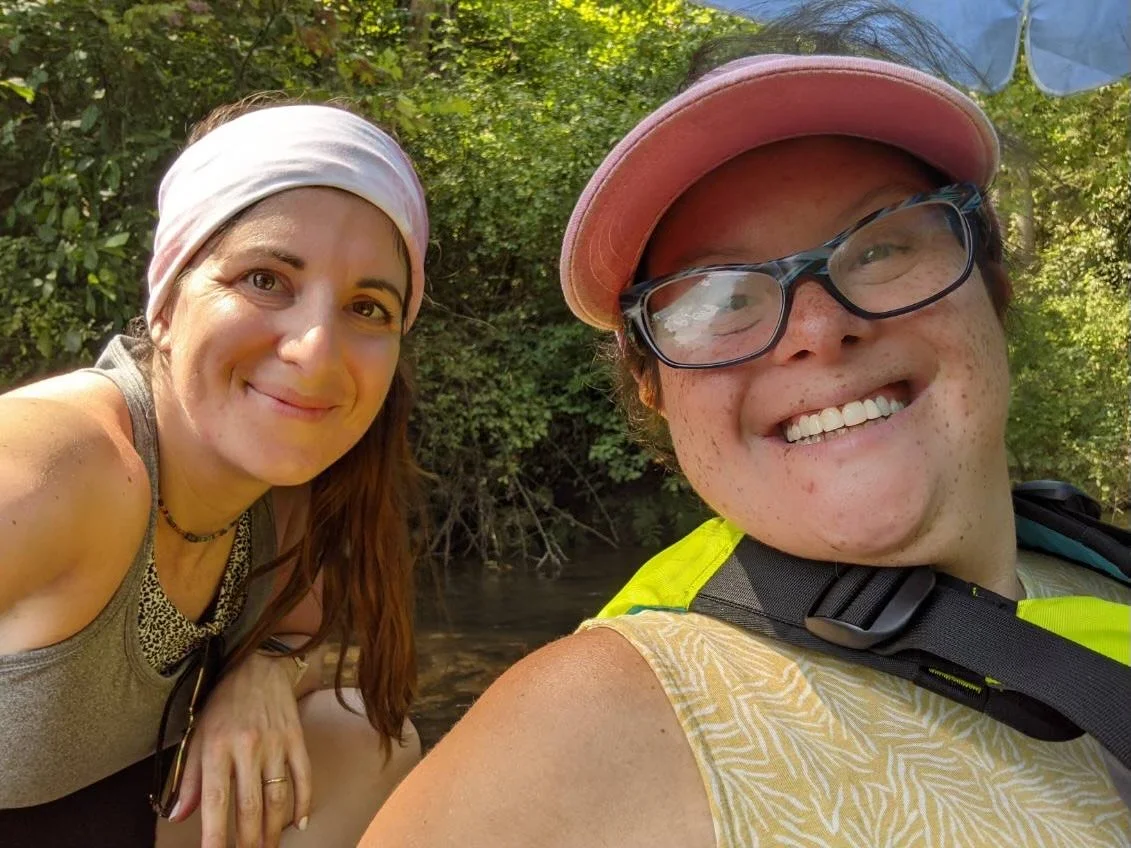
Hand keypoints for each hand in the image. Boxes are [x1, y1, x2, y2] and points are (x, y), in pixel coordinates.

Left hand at [170, 652, 312, 847]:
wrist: (260, 665)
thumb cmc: (223, 704)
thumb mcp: (198, 735)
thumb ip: (190, 778)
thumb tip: (178, 815)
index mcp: (216, 748)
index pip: (215, 803)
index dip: (215, 837)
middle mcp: (247, 748)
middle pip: (250, 808)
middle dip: (248, 843)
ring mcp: (275, 744)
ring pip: (277, 800)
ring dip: (273, 832)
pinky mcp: (296, 739)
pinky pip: (303, 778)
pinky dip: (303, 804)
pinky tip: (299, 824)